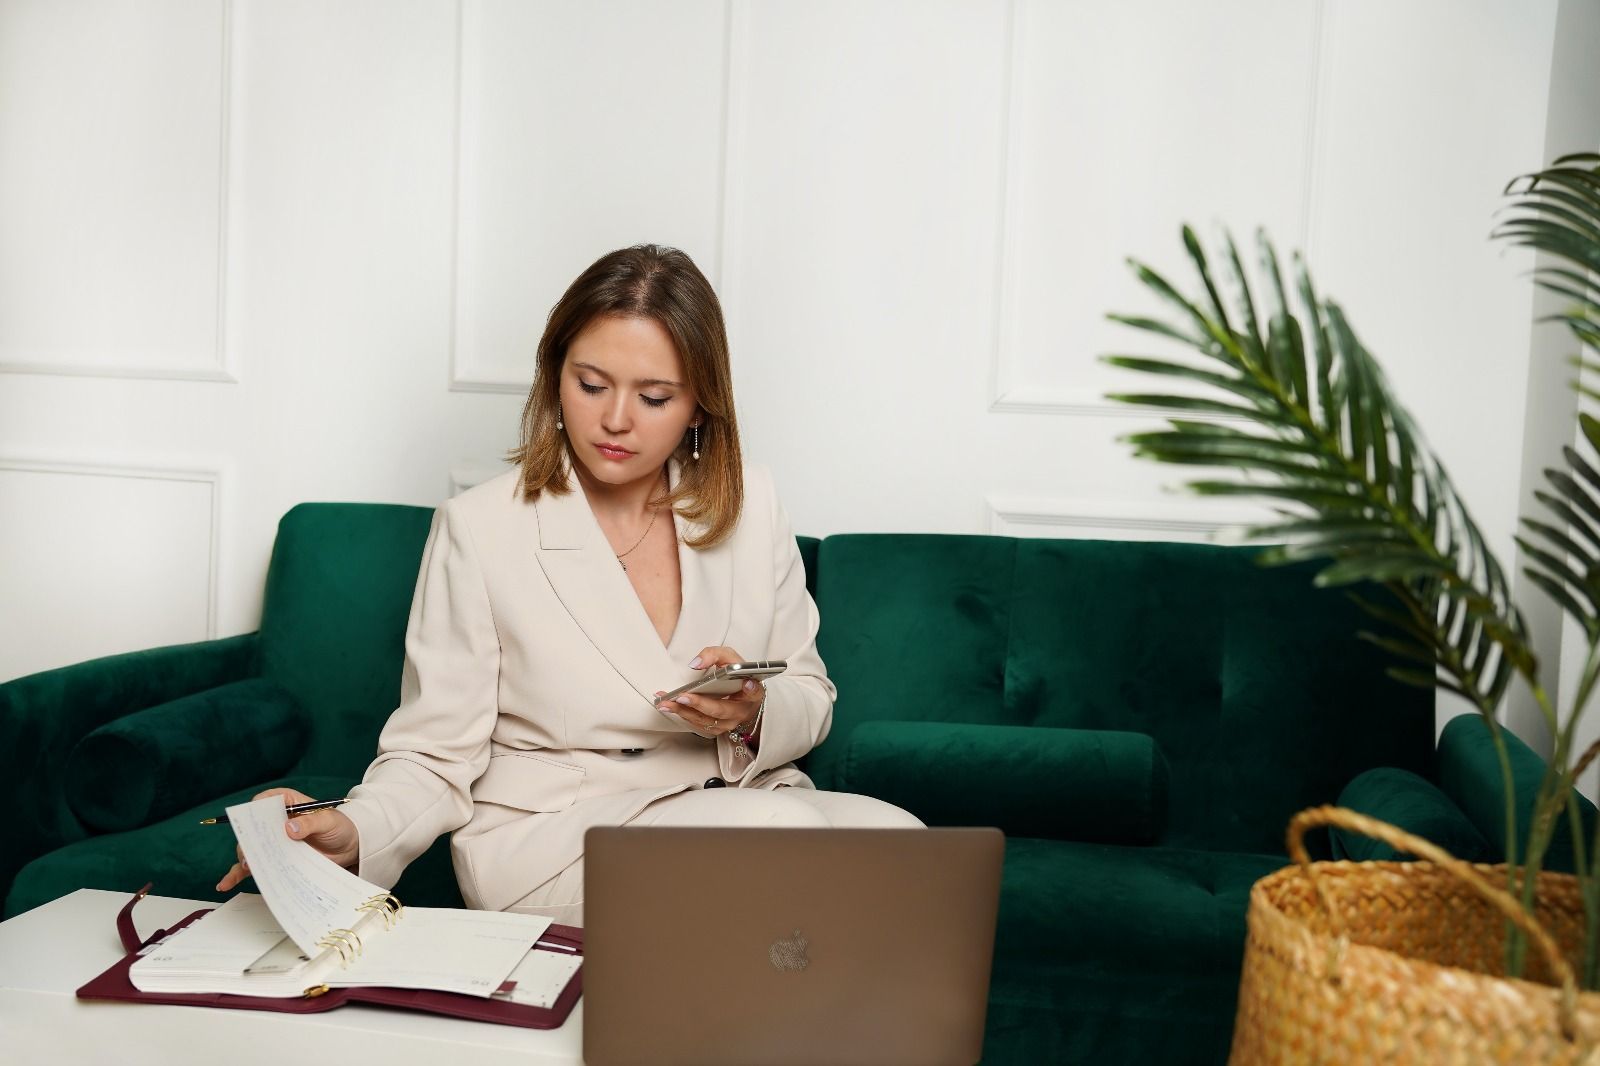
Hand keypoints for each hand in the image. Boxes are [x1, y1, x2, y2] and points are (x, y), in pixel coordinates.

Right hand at [215, 787, 360, 891]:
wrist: (348, 846)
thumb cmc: (339, 826)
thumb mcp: (328, 821)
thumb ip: (310, 823)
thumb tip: (289, 828)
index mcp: (287, 802)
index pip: (264, 801)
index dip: (255, 810)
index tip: (253, 823)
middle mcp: (275, 821)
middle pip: (252, 827)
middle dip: (248, 840)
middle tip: (251, 854)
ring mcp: (273, 841)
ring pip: (250, 848)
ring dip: (245, 858)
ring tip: (248, 867)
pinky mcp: (274, 858)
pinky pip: (253, 866)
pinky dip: (238, 874)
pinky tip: (226, 883)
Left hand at [655, 645, 764, 737]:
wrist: (739, 695)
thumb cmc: (736, 676)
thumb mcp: (729, 658)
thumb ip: (714, 655)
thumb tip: (696, 663)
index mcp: (752, 692)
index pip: (755, 691)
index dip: (751, 689)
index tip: (747, 683)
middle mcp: (741, 711)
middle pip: (721, 710)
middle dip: (699, 704)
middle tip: (682, 697)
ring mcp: (729, 723)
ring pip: (706, 720)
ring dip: (683, 711)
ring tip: (666, 702)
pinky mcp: (716, 728)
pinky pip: (698, 724)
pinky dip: (682, 714)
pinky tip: (668, 705)